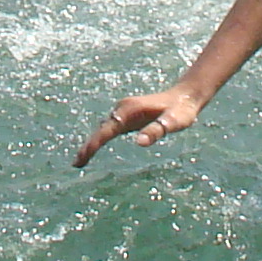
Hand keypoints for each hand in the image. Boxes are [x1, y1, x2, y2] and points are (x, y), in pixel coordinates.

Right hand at [74, 82, 205, 166]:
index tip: (82, 158)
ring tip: (80, 161)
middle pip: (101, 131)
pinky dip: (99, 139)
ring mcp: (124, 111)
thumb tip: (139, 143)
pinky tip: (94, 148)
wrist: (185, 96)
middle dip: (88, 147)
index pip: (106, 131)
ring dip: (91, 143)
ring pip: (103, 129)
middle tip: (76, 164)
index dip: (93, 145)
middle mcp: (123, 109)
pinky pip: (109, 128)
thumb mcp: (173, 122)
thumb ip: (156, 131)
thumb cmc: (181, 110)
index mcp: (129, 110)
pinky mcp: (127, 115)